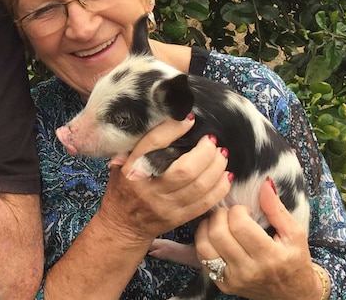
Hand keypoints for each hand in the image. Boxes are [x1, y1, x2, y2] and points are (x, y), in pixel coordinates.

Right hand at [97, 116, 231, 242]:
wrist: (123, 226)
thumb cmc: (123, 189)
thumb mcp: (120, 164)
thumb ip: (137, 146)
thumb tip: (163, 123)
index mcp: (131, 170)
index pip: (154, 145)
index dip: (173, 129)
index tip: (188, 119)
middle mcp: (148, 189)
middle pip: (184, 169)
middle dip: (205, 152)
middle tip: (212, 141)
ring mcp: (165, 206)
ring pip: (199, 186)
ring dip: (216, 167)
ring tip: (221, 155)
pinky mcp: (178, 218)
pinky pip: (205, 203)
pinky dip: (220, 187)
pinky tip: (225, 175)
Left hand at [194, 179, 320, 299]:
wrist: (292, 295)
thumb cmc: (294, 260)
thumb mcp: (294, 233)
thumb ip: (277, 208)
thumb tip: (265, 182)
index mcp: (271, 257)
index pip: (240, 226)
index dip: (237, 210)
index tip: (244, 210)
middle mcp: (250, 271)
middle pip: (218, 234)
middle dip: (220, 215)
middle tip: (229, 214)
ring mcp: (234, 280)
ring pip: (204, 246)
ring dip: (207, 227)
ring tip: (219, 222)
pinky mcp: (223, 285)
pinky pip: (202, 258)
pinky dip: (203, 241)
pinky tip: (213, 235)